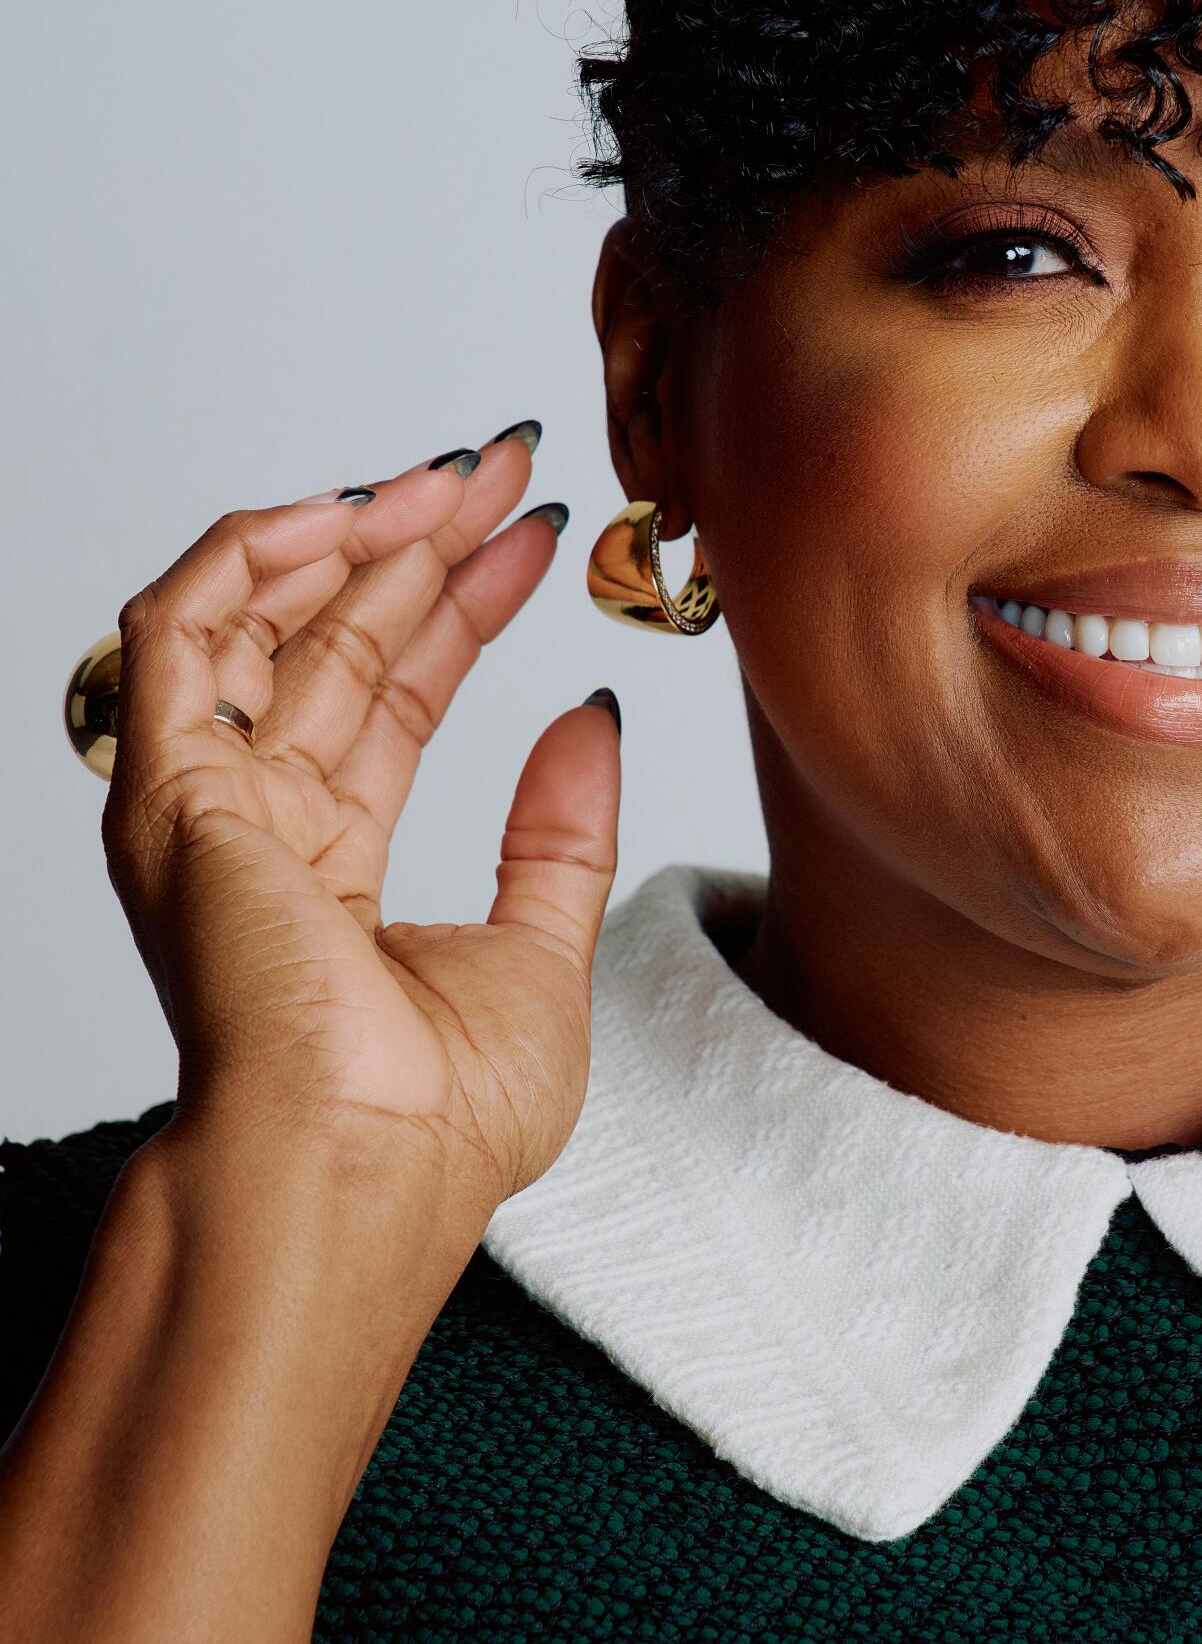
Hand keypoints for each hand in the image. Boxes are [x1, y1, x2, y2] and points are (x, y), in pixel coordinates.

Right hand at [100, 435, 619, 1326]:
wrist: (361, 1175)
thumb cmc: (436, 1124)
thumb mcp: (543, 951)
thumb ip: (559, 833)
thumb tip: (591, 718)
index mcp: (331, 871)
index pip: (394, 699)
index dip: (463, 607)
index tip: (541, 535)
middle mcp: (258, 830)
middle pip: (335, 645)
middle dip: (424, 545)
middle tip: (508, 468)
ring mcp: (205, 809)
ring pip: (262, 621)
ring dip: (354, 533)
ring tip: (452, 478)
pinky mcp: (167, 791)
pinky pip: (179, 630)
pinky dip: (251, 555)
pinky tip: (347, 511)